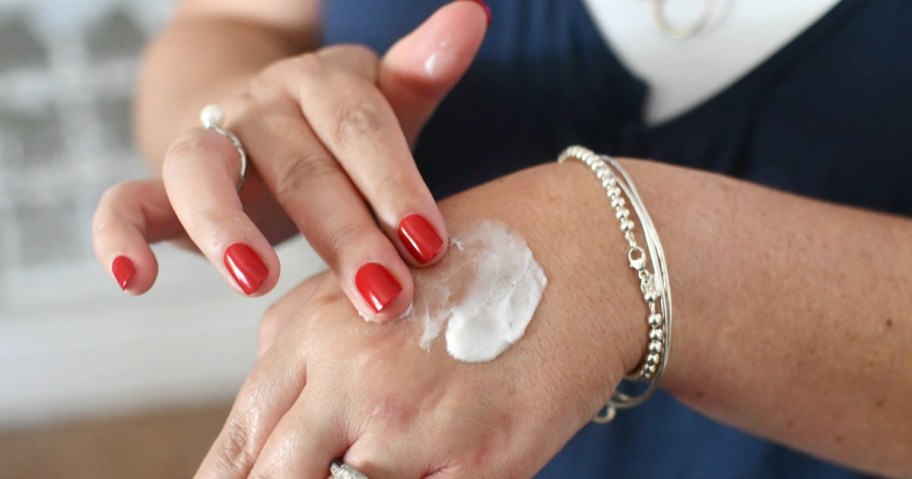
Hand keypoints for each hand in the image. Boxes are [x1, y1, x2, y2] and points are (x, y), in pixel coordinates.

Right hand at [92, 2, 488, 320]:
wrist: (260, 123)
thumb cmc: (339, 130)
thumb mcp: (385, 103)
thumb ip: (421, 71)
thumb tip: (473, 16)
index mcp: (321, 86)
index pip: (359, 128)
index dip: (394, 185)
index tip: (430, 245)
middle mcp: (260, 107)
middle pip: (298, 165)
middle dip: (344, 235)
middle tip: (385, 296)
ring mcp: (207, 142)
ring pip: (202, 170)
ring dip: (226, 225)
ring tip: (257, 279)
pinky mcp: (163, 186)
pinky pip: (125, 201)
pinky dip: (118, 236)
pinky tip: (133, 279)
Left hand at [194, 164, 649, 477]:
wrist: (586, 253)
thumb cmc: (478, 265)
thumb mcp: (366, 284)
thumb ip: (300, 351)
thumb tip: (268, 428)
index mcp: (310, 333)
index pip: (239, 446)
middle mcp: (351, 380)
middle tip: (339, 470)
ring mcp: (413, 425)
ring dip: (367, 475)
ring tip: (409, 440)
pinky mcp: (480, 463)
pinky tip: (446, 454)